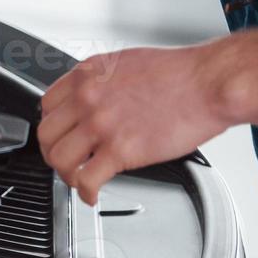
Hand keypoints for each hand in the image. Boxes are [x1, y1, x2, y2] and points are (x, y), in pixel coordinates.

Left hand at [38, 43, 236, 205]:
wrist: (210, 83)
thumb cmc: (181, 74)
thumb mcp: (126, 62)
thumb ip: (102, 81)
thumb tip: (94, 99)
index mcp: (88, 75)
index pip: (47, 105)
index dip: (51, 125)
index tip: (59, 135)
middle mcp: (88, 98)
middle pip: (47, 134)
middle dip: (52, 153)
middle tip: (64, 161)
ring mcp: (101, 125)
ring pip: (59, 159)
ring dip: (65, 175)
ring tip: (78, 180)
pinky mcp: (120, 150)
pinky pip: (86, 180)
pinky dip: (85, 193)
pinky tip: (92, 195)